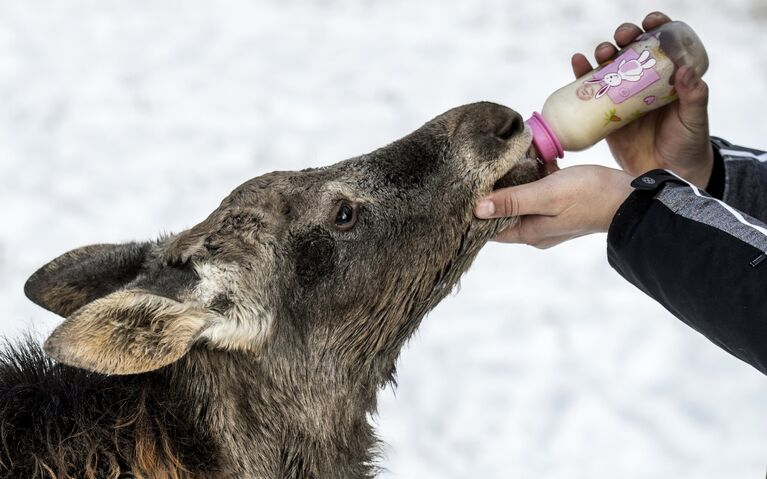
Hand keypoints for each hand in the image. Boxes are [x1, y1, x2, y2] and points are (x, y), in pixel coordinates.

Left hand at [474, 166, 633, 247]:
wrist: (630, 198)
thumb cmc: (589, 196)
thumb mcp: (546, 195)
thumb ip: (513, 201)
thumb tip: (477, 209)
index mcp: (528, 233)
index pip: (490, 227)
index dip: (476, 211)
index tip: (466, 190)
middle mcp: (535, 229)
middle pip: (504, 211)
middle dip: (495, 191)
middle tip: (484, 168)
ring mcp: (549, 217)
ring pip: (521, 198)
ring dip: (515, 180)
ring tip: (507, 159)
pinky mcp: (561, 203)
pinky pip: (539, 189)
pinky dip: (534, 175)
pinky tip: (534, 158)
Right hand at [571, 11, 713, 188]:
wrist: (666, 176)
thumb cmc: (687, 145)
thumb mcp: (694, 119)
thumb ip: (694, 96)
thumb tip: (685, 70)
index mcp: (668, 78)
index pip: (661, 45)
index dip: (655, 28)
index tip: (651, 22)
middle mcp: (643, 84)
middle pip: (630, 51)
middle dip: (624, 37)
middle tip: (623, 37)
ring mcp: (622, 99)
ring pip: (608, 68)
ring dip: (601, 53)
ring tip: (600, 52)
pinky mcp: (604, 116)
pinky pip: (589, 93)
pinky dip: (581, 76)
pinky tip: (577, 63)